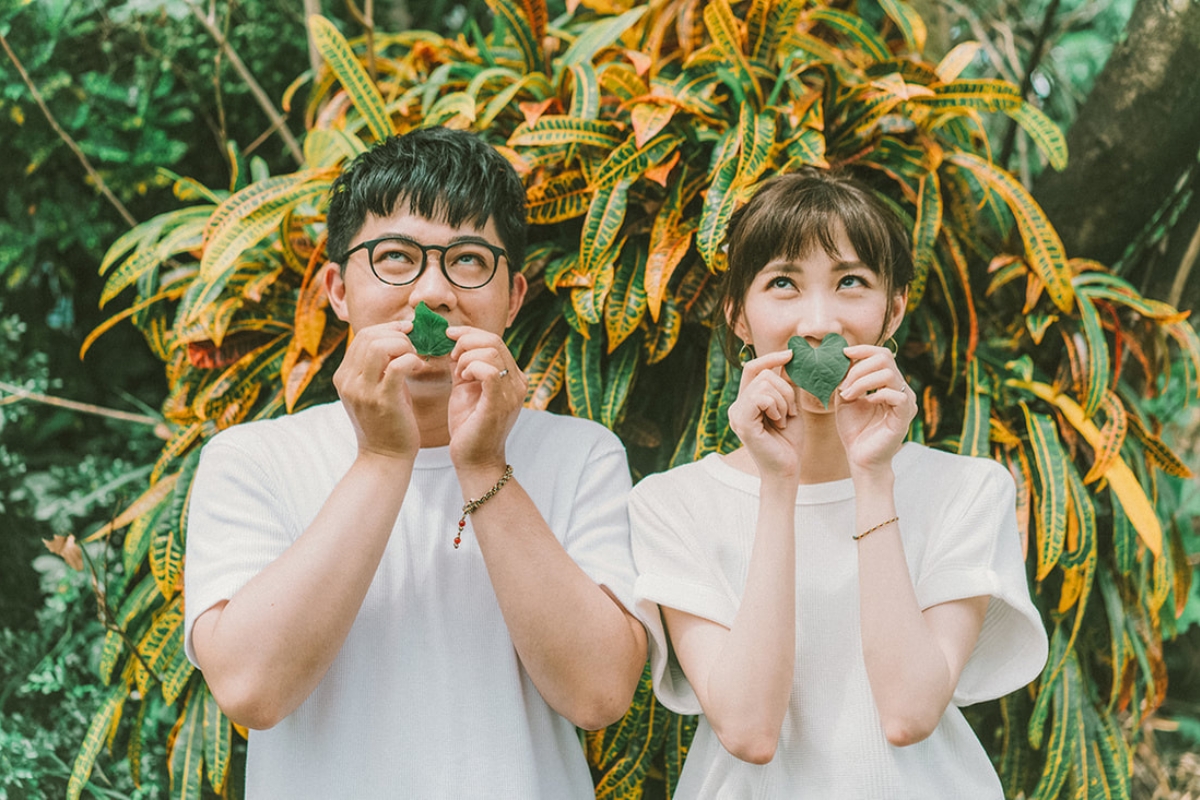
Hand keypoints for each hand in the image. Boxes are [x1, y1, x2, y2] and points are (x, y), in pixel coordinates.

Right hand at [333, 320, 423, 461]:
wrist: (384, 458)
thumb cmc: (386, 421)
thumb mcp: (373, 390)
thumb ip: (376, 366)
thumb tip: (394, 338)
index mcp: (344, 376)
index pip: (362, 336)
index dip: (388, 329)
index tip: (408, 332)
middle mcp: (348, 381)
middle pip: (370, 336)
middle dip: (397, 335)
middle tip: (415, 345)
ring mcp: (363, 391)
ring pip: (380, 346)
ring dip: (404, 346)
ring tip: (415, 357)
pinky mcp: (382, 401)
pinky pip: (397, 366)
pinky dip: (412, 360)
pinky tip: (420, 368)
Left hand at [446, 325, 525, 470]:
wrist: (475, 459)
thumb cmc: (469, 425)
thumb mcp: (466, 388)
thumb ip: (465, 366)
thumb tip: (453, 343)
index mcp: (513, 376)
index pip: (496, 341)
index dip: (470, 334)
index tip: (449, 336)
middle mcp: (518, 382)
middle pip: (494, 342)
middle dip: (466, 341)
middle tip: (450, 354)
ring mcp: (512, 393)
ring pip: (491, 353)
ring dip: (466, 356)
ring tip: (458, 373)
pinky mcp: (500, 403)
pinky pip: (488, 371)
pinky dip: (470, 367)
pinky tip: (462, 377)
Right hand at [727, 350, 801, 479]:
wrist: (787, 468)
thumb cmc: (788, 441)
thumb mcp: (789, 406)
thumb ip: (785, 386)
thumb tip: (788, 359)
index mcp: (745, 401)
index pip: (752, 368)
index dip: (771, 357)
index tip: (791, 354)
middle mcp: (737, 405)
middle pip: (762, 373)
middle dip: (785, 389)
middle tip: (790, 411)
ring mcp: (737, 413)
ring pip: (764, 383)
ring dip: (783, 400)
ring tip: (784, 419)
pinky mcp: (742, 421)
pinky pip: (761, 397)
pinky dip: (776, 406)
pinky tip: (779, 422)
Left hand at [834, 344, 915, 477]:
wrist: (860, 457)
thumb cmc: (854, 429)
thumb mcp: (846, 397)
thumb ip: (847, 377)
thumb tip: (842, 356)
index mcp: (888, 383)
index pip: (882, 354)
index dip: (864, 349)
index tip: (844, 353)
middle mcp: (900, 389)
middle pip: (885, 359)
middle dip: (859, 367)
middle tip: (843, 385)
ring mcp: (905, 402)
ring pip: (889, 374)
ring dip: (862, 381)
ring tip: (848, 394)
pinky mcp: (905, 416)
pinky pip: (896, 395)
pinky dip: (878, 394)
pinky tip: (866, 402)